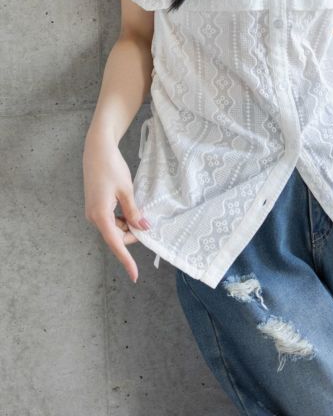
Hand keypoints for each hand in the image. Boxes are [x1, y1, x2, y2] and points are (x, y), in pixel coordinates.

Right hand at [82, 132, 150, 282]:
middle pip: (116, 236)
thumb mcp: (126, 190)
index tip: (135, 275)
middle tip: (148, 224)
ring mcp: (93, 212)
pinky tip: (130, 207)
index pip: (116, 244)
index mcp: (100, 215)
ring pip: (114, 228)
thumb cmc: (111, 167)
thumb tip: (143, 228)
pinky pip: (111, 220)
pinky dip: (122, 219)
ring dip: (128, 225)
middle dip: (132, 234)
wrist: (97, 149)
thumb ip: (134, 211)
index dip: (126, 259)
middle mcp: (94, 217)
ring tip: (139, 211)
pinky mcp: (96, 206)